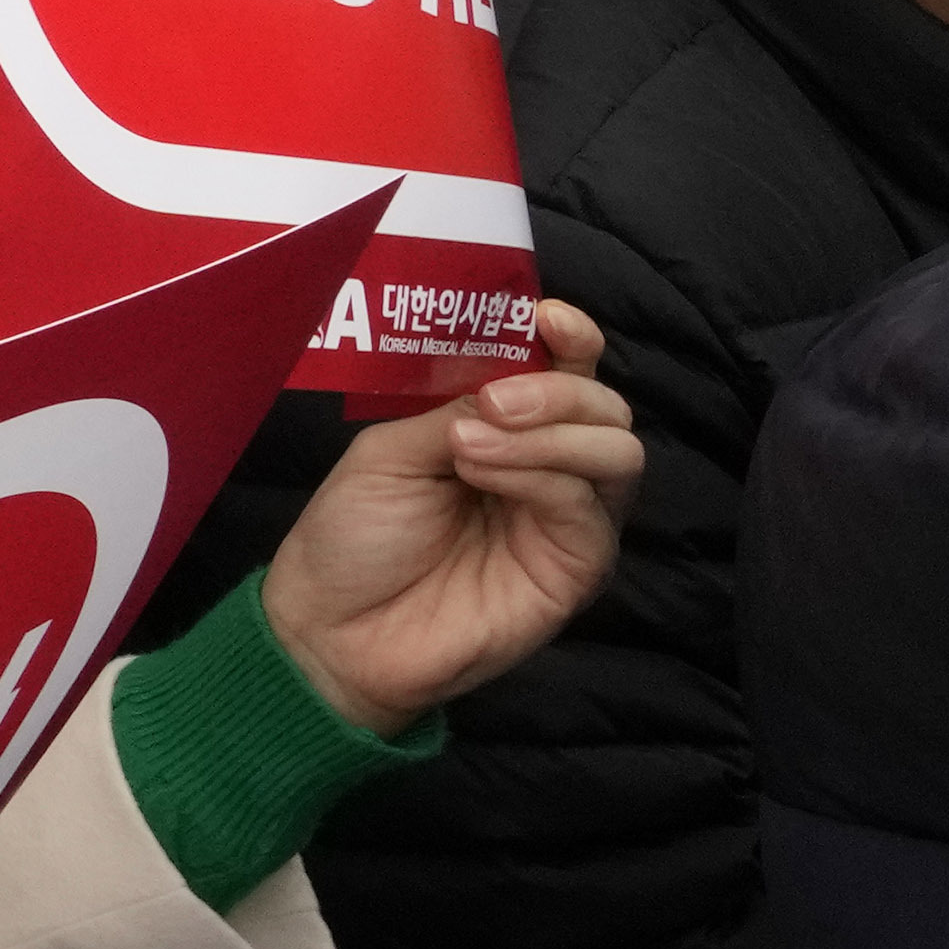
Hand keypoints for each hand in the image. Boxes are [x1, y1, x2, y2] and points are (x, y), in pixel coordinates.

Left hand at [259, 298, 639, 730]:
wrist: (331, 632)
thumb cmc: (351, 540)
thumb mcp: (391, 451)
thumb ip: (456, 406)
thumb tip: (511, 377)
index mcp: (501, 429)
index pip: (566, 372)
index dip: (572, 339)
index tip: (547, 316)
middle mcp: (546, 468)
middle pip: (605, 406)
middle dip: (560, 388)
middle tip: (495, 401)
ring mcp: (565, 519)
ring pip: (617, 451)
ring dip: (551, 432)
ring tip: (473, 441)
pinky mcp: (575, 568)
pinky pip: (587, 508)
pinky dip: (540, 476)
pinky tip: (483, 470)